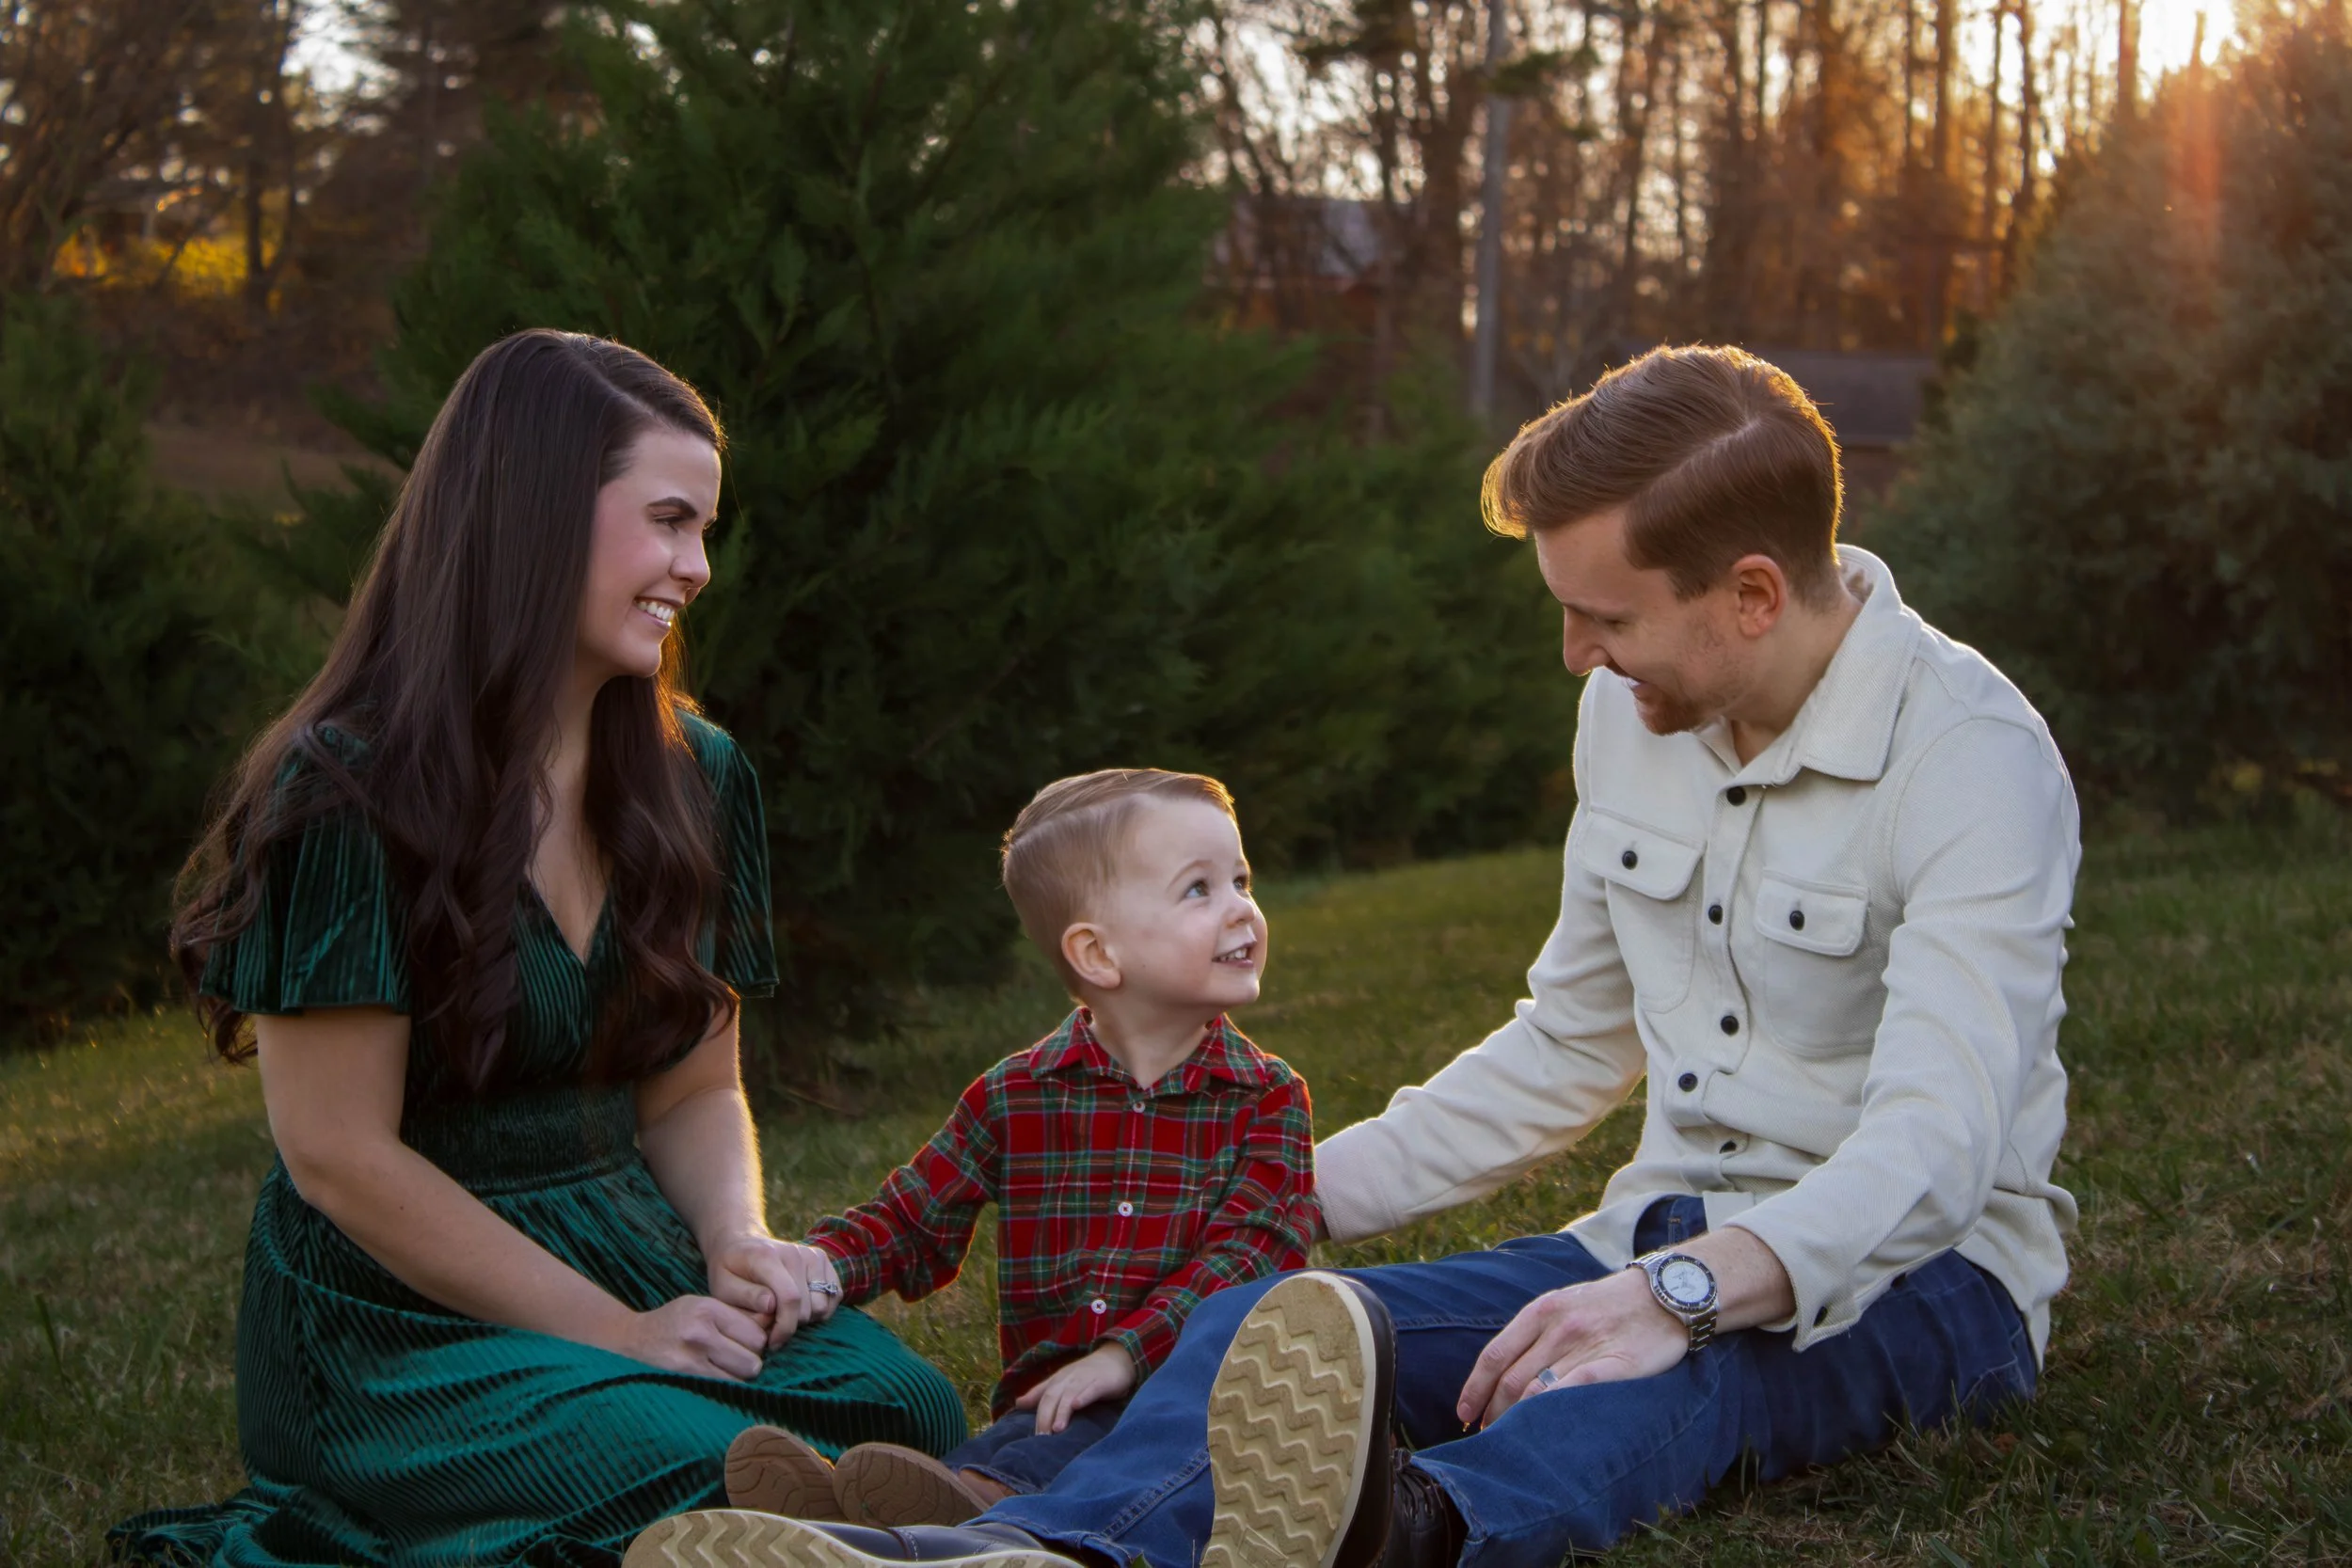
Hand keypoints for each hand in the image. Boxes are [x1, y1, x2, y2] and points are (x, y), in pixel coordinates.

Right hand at [612, 1294, 772, 1379]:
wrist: (634, 1338)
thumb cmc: (677, 1320)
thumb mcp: (703, 1305)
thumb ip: (735, 1315)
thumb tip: (773, 1325)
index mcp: (708, 1309)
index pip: (757, 1330)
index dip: (759, 1339)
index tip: (750, 1342)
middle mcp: (702, 1331)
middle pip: (754, 1354)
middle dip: (753, 1358)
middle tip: (739, 1356)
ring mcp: (693, 1357)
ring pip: (744, 1372)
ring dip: (742, 1373)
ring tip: (729, 1366)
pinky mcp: (687, 1377)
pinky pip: (727, 1386)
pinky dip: (730, 1384)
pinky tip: (721, 1377)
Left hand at [705, 1232, 841, 1348]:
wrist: (740, 1243)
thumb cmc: (729, 1270)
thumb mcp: (723, 1285)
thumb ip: (745, 1296)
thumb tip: (770, 1306)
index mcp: (768, 1257)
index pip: (790, 1298)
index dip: (784, 1327)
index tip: (772, 1343)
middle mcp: (796, 1253)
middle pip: (808, 1307)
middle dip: (791, 1326)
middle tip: (773, 1330)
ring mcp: (812, 1255)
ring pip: (823, 1305)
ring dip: (807, 1319)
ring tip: (785, 1317)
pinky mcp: (823, 1260)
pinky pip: (834, 1296)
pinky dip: (821, 1309)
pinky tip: (800, 1309)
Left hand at [1013, 1343, 1137, 1434]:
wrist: (1117, 1358)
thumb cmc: (1087, 1375)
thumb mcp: (1063, 1383)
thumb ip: (1041, 1393)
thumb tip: (1018, 1403)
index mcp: (1058, 1380)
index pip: (1042, 1398)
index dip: (1037, 1416)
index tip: (1032, 1437)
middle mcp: (1068, 1379)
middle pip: (1052, 1397)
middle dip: (1045, 1417)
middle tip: (1041, 1438)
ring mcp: (1085, 1379)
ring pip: (1069, 1395)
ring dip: (1061, 1411)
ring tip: (1056, 1429)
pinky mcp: (1102, 1381)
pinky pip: (1091, 1389)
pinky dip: (1083, 1396)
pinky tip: (1077, 1406)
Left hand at [1455, 1268, 1685, 1427]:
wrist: (1666, 1294)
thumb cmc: (1611, 1304)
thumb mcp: (1566, 1302)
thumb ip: (1536, 1331)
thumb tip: (1504, 1369)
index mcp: (1542, 1310)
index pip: (1495, 1354)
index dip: (1475, 1388)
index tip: (1464, 1413)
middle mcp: (1558, 1327)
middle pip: (1511, 1379)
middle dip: (1493, 1412)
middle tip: (1486, 1435)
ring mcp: (1586, 1344)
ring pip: (1537, 1389)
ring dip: (1516, 1420)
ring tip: (1508, 1440)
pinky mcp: (1614, 1363)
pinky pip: (1573, 1390)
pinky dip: (1549, 1412)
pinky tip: (1540, 1431)